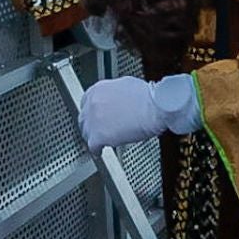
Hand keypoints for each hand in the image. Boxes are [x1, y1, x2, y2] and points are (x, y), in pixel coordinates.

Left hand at [78, 73, 199, 149]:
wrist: (154, 108)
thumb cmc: (147, 98)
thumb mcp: (126, 86)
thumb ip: (115, 94)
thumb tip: (117, 101)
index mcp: (99, 89)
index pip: (86, 102)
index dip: (92, 113)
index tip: (96, 117)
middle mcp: (93, 103)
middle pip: (84, 119)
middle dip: (91, 126)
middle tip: (98, 130)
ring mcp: (94, 120)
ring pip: (86, 133)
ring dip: (93, 137)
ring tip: (100, 142)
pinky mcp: (98, 135)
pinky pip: (93, 146)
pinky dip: (96, 150)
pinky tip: (99, 152)